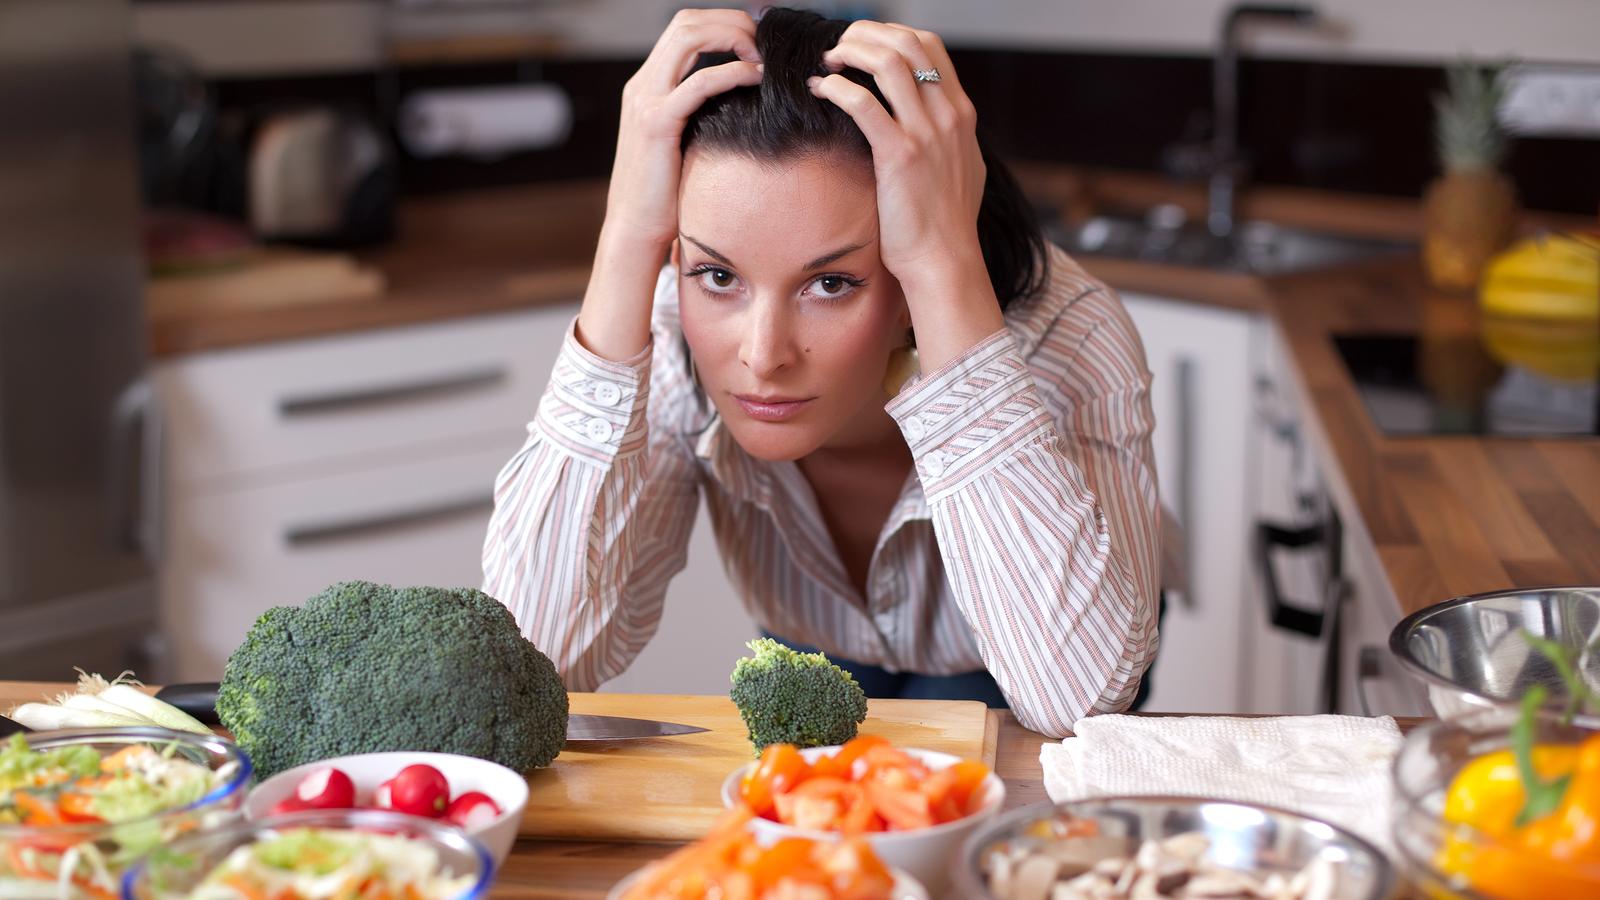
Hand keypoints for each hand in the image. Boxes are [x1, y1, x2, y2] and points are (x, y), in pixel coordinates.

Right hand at [607, 8, 761, 249]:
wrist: (635, 228)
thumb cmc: (666, 193)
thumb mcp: (683, 141)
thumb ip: (700, 113)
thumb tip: (741, 101)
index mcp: (647, 85)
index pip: (685, 28)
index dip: (723, 24)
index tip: (757, 43)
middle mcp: (642, 84)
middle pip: (687, 22)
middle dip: (731, 22)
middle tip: (765, 42)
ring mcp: (646, 100)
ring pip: (689, 37)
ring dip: (732, 36)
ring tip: (761, 56)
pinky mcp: (656, 122)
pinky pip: (700, 82)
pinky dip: (732, 72)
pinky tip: (756, 79)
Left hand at [808, 22, 1002, 368]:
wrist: (945, 260)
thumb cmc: (944, 222)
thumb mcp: (958, 166)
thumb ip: (944, 135)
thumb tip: (923, 117)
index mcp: (960, 113)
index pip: (929, 44)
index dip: (891, 33)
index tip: (862, 43)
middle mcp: (948, 115)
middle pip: (907, 42)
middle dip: (866, 34)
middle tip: (837, 47)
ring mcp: (927, 133)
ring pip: (888, 62)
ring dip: (850, 52)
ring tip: (826, 63)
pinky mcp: (900, 155)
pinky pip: (863, 103)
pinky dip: (836, 88)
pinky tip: (819, 90)